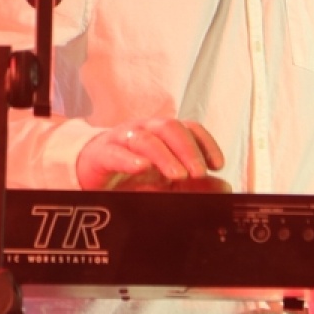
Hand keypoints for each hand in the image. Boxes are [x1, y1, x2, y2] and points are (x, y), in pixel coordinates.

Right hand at [76, 118, 226, 190]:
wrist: (90, 175)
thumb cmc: (132, 175)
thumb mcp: (166, 182)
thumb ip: (194, 184)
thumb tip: (223, 186)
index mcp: (164, 134)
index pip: (190, 128)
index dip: (206, 143)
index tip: (218, 165)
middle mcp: (146, 130)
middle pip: (170, 128)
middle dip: (188, 149)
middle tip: (199, 173)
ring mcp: (122, 139)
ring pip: (145, 138)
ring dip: (164, 155)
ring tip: (177, 175)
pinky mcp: (101, 154)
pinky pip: (115, 152)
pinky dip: (129, 159)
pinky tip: (141, 167)